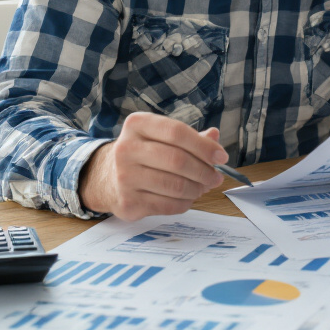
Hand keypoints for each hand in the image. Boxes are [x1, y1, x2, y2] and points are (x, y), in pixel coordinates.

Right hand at [79, 112, 225, 219]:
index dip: (204, 146)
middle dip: (204, 171)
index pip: (176, 132)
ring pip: (175, 185)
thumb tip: (214, 137)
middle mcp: (126, 148)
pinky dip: (185, 203)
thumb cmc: (144, 153)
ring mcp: (124, 177)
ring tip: (203, 186)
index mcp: (137, 124)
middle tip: (216, 177)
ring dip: (197, 189)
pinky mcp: (128, 202)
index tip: (221, 157)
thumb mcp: (162, 136)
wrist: (108, 178)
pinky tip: (188, 197)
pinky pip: (168, 205)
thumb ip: (190, 137)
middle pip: (177, 160)